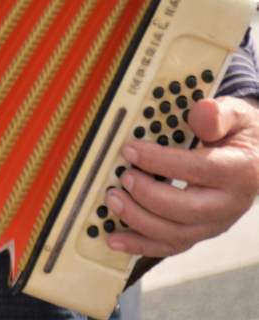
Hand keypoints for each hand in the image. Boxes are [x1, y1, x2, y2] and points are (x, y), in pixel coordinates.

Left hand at [105, 96, 258, 256]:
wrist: (254, 158)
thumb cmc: (237, 134)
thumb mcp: (235, 115)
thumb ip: (218, 114)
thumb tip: (203, 111)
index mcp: (240, 171)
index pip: (197, 170)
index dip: (160, 161)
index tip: (130, 150)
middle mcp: (229, 203)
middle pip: (187, 210)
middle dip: (147, 196)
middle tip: (122, 177)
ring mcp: (214, 222)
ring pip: (176, 234)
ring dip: (138, 220)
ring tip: (112, 200)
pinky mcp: (200, 231)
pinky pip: (170, 245)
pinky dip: (141, 244)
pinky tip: (115, 238)